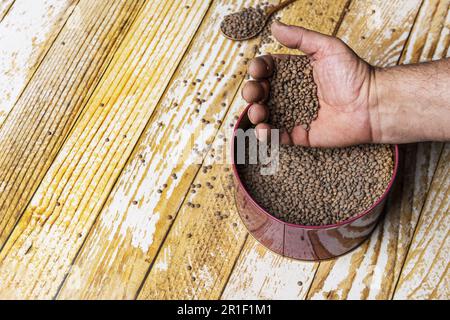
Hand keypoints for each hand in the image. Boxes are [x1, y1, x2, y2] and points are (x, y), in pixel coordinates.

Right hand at [242, 21, 376, 146]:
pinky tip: (264, 130)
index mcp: (294, 72)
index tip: (257, 70)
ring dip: (255, 113)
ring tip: (259, 112)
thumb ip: (300, 37)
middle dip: (251, 92)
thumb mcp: (327, 47)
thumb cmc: (354, 74)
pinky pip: (278, 136)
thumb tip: (275, 26)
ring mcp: (294, 114)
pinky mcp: (299, 134)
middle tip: (254, 93)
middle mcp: (291, 93)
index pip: (268, 70)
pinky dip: (267, 135)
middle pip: (261, 92)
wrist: (371, 104)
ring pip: (266, 115)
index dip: (258, 70)